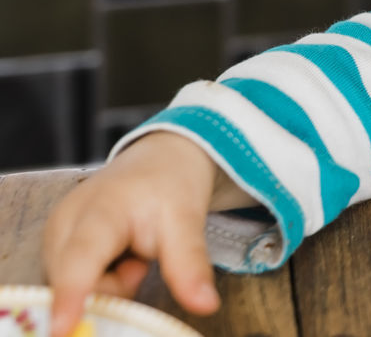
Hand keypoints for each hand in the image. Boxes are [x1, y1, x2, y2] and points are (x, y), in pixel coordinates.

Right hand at [42, 132, 224, 336]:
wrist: (160, 159)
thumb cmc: (171, 186)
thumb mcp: (187, 221)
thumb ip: (190, 265)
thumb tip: (206, 306)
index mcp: (99, 210)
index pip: (81, 259)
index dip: (70, 296)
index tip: (63, 330)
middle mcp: (65, 223)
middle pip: (73, 285)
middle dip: (109, 292)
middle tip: (139, 264)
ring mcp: (55, 235)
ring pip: (70, 290)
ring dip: (106, 287)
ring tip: (131, 256)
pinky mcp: (55, 246)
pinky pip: (70, 284)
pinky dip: (98, 282)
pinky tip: (117, 259)